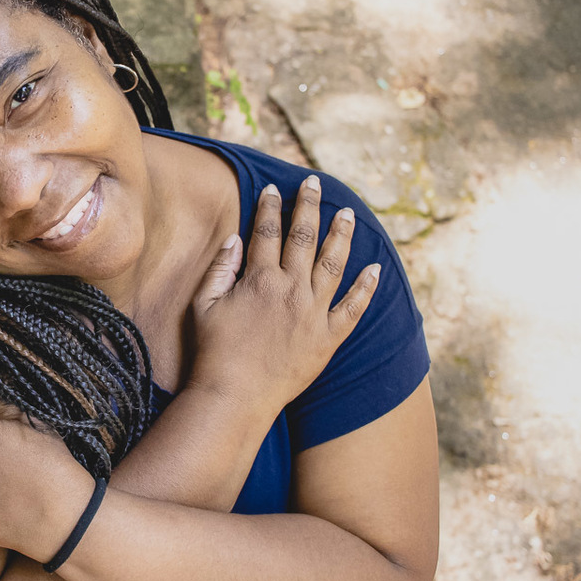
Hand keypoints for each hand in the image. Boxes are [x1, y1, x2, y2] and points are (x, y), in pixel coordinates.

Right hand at [188, 175, 379, 412]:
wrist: (236, 396)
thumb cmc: (213, 352)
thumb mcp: (204, 305)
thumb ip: (221, 269)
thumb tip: (235, 239)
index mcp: (260, 279)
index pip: (266, 232)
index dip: (269, 207)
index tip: (273, 189)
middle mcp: (291, 290)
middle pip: (304, 237)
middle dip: (309, 206)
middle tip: (315, 184)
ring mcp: (314, 313)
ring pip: (334, 264)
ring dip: (342, 235)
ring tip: (349, 214)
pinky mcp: (328, 338)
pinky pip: (354, 308)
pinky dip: (366, 287)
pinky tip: (375, 268)